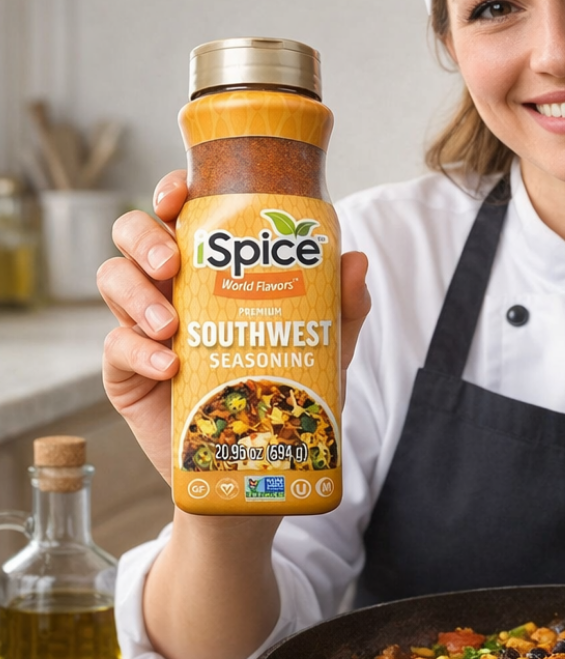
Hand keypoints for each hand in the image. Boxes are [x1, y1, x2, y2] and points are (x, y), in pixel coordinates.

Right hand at [97, 170, 370, 483]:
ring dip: (137, 294)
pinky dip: (138, 351)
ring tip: (170, 325)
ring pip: (113, 279)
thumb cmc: (283, 394)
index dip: (171, 193)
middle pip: (132, 236)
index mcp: (213, 269)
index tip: (178, 194)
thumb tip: (357, 260)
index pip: (182, 216)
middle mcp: (173, 288)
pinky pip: (114, 346)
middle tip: (172, 262)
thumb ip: (341, 308)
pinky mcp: (125, 371)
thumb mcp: (324, 351)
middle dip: (144, 238)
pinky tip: (169, 366)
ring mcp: (143, 327)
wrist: (255, 464)